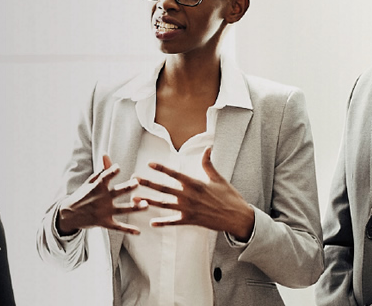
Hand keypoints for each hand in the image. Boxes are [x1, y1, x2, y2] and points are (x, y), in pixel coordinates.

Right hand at [57, 155, 145, 235]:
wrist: (69, 214)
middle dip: (127, 188)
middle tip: (137, 183)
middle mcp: (101, 199)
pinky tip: (138, 231)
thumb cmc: (82, 195)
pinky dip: (128, 230)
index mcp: (97, 187)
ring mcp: (103, 211)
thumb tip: (106, 154)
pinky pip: (117, 227)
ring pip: (122, 209)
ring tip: (146, 205)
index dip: (111, 172)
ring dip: (134, 208)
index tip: (117, 167)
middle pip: (117, 192)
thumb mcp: (90, 182)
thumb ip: (101, 170)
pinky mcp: (104, 222)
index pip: (105, 177)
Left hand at [136, 148, 254, 240]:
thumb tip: (208, 147)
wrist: (237, 217)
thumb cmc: (229, 197)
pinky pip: (173, 222)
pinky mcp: (190, 220)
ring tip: (135, 199)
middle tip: (134, 180)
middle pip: (164, 189)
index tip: (149, 164)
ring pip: (164, 205)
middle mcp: (189, 196)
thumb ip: (208, 164)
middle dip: (148, 184)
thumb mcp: (218, 178)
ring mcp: (188, 209)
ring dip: (149, 201)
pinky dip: (162, 223)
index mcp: (195, 184)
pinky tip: (151, 223)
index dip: (162, 169)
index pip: (175, 174)